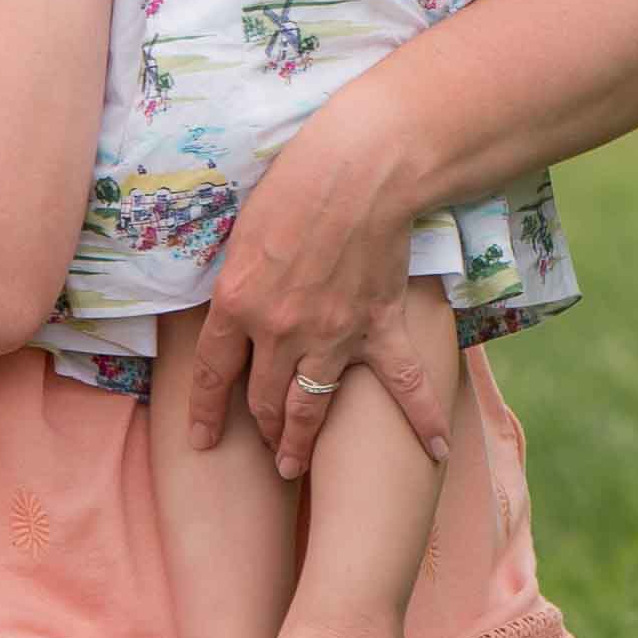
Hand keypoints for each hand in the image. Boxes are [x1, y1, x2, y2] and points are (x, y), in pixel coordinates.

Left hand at [193, 87, 455, 480]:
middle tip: (263, 453)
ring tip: (292, 467)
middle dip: (261, 431)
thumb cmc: (295, 184)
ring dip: (300, 442)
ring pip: (312, 406)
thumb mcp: (243, 232)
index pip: (212, 374)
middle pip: (264, 399)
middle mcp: (280, 331)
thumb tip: (228, 305)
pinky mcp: (377, 327)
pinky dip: (422, 420)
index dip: (205, 413)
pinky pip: (402, 384)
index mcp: (237, 303)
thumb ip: (236, 278)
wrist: (360, 170)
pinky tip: (435, 451)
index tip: (201, 440)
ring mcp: (332, 335)